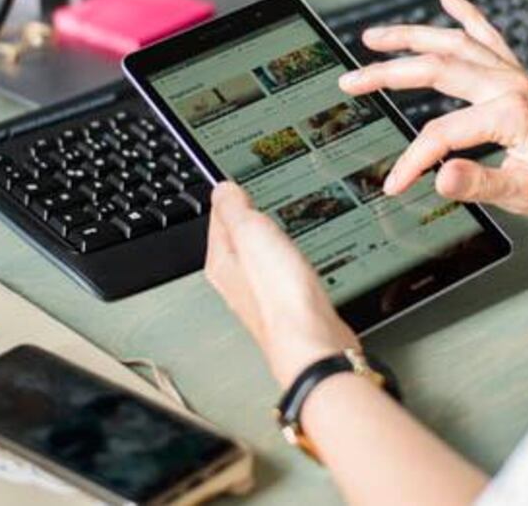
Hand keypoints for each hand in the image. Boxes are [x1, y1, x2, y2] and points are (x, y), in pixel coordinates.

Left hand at [205, 182, 359, 386]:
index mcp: (222, 262)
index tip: (234, 185)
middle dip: (245, 220)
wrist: (311, 342)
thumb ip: (235, 208)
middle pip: (236, 241)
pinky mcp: (286, 306)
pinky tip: (292, 260)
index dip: (227, 197)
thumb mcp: (251, 234)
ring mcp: (261, 296)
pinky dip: (283, 260)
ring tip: (271, 226)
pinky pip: (279, 274)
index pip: (216, 219)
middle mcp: (236, 282)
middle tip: (252, 201)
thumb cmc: (279, 296)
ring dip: (264, 241)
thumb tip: (222, 189)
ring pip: (258, 259)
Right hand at [339, 0, 527, 222]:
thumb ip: (479, 184)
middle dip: (388, 71)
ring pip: (454, 44)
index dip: (412, 159)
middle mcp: (509, 85)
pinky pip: (488, 36)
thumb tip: (439, 176)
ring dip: (412, 37)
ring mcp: (513, 76)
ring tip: (376, 36)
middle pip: (436, 68)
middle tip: (353, 77)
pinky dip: (466, 15)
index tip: (395, 181)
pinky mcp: (517, 77)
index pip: (441, 134)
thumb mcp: (525, 195)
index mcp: (509, 112)